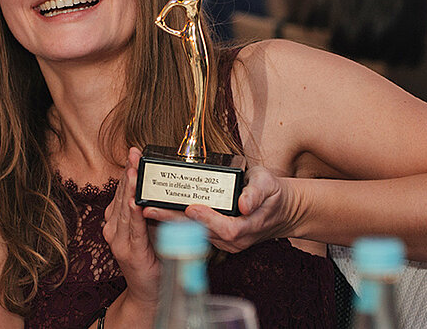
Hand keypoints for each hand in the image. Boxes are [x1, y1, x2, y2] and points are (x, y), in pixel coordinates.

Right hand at [103, 147, 159, 308]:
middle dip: (129, 172)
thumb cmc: (153, 260)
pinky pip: (133, 229)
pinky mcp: (129, 252)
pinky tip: (135, 202)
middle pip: (122, 195)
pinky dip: (133, 214)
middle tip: (133, 153)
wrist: (149, 293)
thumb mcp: (153, 230)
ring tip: (133, 170)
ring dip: (129, 188)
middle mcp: (114, 228)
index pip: (124, 190)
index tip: (134, 152)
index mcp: (118, 220)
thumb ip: (154, 212)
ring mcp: (118, 240)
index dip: (128, 170)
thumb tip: (165, 189)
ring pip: (125, 209)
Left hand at [143, 165, 299, 252]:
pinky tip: (157, 212)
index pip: (226, 228)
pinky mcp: (216, 238)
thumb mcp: (268, 185)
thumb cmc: (274, 193)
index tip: (190, 208)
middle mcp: (234, 240)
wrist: (282, 211)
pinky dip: (175, 222)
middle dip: (173, 221)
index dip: (207, 219)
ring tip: (145, 209)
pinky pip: (194, 232)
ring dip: (169, 222)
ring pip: (193, 233)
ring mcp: (224, 242)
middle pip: (201, 232)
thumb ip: (255, 193)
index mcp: (247, 226)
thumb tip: (243, 203)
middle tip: (149, 210)